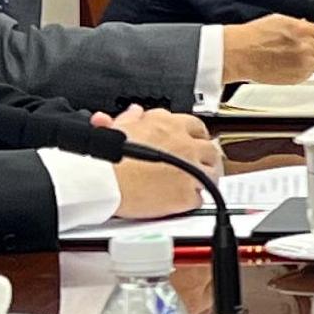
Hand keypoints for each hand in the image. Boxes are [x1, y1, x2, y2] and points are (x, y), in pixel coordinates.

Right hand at [104, 106, 223, 215]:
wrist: (102, 182)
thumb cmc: (107, 158)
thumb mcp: (118, 128)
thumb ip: (131, 119)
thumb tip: (135, 112)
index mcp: (168, 125)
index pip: (196, 126)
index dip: (194, 136)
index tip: (191, 142)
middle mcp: (184, 145)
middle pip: (209, 149)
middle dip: (206, 157)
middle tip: (199, 164)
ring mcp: (189, 170)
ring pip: (211, 173)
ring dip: (205, 178)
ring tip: (195, 183)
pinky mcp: (186, 195)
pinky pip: (199, 198)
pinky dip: (192, 200)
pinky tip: (183, 201)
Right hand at [224, 14, 313, 85]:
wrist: (238, 54)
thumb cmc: (254, 36)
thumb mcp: (282, 18)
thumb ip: (304, 23)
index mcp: (302, 31)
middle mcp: (305, 50)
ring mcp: (302, 66)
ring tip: (301, 51)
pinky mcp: (297, 79)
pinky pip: (311, 73)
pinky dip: (307, 67)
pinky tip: (293, 61)